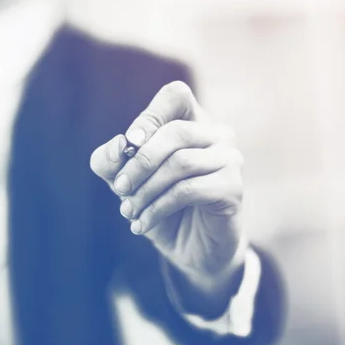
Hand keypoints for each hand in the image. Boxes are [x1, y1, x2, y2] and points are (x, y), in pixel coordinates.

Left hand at [90, 81, 246, 288]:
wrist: (190, 249)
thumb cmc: (160, 204)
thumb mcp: (124, 181)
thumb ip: (111, 160)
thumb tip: (118, 145)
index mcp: (192, 122)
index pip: (176, 95)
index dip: (149, 116)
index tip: (128, 144)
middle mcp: (217, 134)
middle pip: (175, 131)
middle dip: (140, 162)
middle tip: (120, 188)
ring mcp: (230, 159)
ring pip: (181, 163)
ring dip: (146, 190)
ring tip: (129, 212)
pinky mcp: (233, 188)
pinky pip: (189, 190)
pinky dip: (159, 207)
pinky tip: (143, 223)